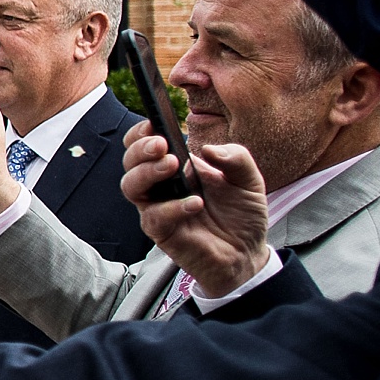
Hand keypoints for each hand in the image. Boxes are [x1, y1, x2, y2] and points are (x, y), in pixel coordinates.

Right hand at [121, 126, 272, 296]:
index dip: (142, 133)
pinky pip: (153, 216)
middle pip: (130, 161)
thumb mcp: (249, 180)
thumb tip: (208, 150)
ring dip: (146, 172)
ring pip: (130, 186)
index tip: (154, 125)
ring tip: (171, 167)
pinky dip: (171, 207)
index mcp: (178, 166)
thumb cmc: (241, 216)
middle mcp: (162, 185)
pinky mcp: (162, 232)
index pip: (145, 143)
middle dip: (140, 149)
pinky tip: (195, 204)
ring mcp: (158, 208)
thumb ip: (236, 158)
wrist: (247, 254)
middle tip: (162, 146)